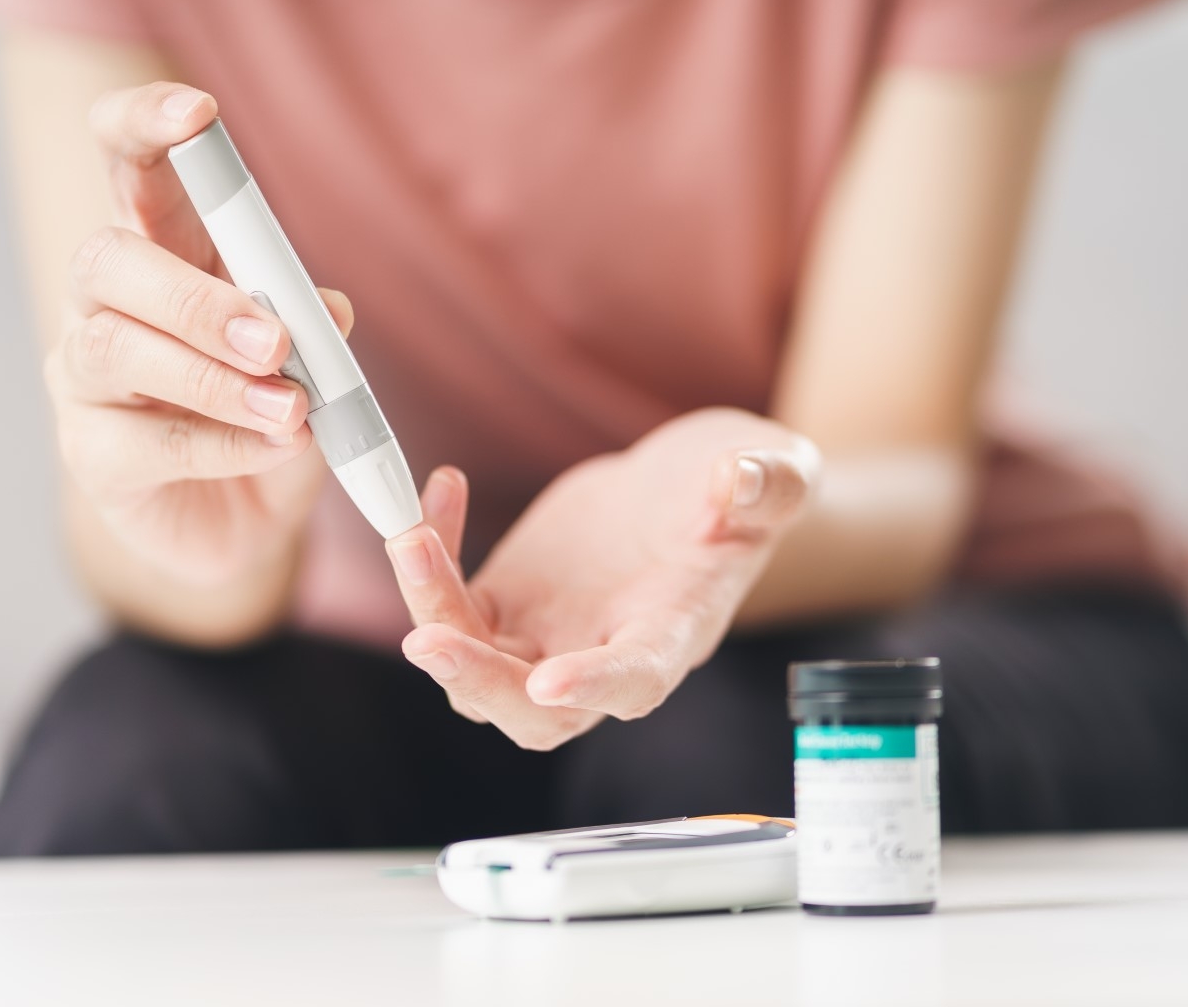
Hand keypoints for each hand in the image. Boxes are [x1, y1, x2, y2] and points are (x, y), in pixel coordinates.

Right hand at [45, 83, 352, 584]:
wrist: (245, 522)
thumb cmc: (270, 415)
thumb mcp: (309, 360)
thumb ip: (313, 325)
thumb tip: (329, 310)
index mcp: (164, 251)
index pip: (130, 163)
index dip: (146, 123)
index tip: (199, 113)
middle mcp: (107, 303)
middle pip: (105, 259)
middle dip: (193, 296)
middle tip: (275, 340)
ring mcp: (86, 379)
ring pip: (114, 350)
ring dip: (211, 379)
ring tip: (290, 407)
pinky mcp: (92, 455)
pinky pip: (146, 441)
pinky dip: (223, 445)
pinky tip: (276, 447)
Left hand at [386, 408, 819, 749]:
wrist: (692, 490)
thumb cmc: (741, 493)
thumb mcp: (775, 475)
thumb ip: (767, 483)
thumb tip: (736, 479)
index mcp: (672, 634)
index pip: (635, 682)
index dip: (595, 686)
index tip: (551, 681)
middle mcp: (602, 653)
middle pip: (531, 711)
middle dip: (477, 683)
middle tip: (428, 638)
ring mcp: (545, 635)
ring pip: (474, 668)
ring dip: (432, 614)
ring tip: (411, 538)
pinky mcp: (507, 603)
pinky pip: (451, 606)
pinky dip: (431, 561)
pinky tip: (444, 488)